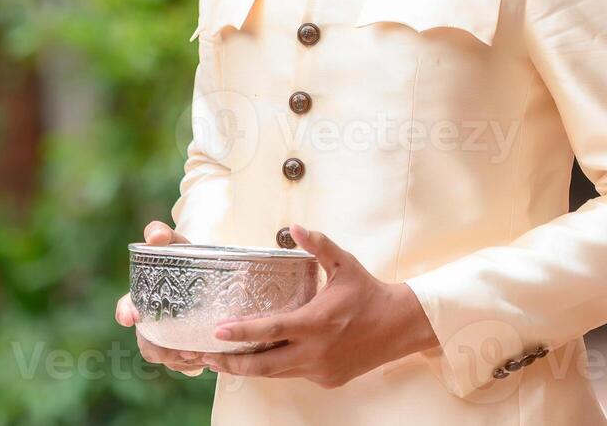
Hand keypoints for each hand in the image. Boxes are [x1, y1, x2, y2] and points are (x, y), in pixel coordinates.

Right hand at [115, 220, 207, 376]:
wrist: (209, 273)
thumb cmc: (186, 256)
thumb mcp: (174, 242)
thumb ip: (161, 233)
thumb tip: (154, 236)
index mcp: (142, 297)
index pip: (125, 307)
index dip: (124, 312)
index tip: (130, 317)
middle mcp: (149, 321)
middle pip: (147, 345)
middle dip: (162, 352)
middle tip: (186, 351)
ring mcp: (164, 337)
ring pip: (164, 358)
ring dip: (180, 361)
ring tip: (201, 356)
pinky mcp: (181, 348)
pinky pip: (181, 365)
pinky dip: (193, 365)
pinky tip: (208, 359)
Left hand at [201, 224, 439, 388]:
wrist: (399, 326)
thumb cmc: (368, 292)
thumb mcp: (344, 264)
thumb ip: (318, 245)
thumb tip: (294, 226)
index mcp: (316, 323)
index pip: (270, 330)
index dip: (241, 333)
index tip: (218, 332)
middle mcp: (315, 351)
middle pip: (263, 365)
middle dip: (232, 364)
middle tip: (207, 356)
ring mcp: (320, 370)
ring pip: (276, 373)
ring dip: (250, 368)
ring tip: (225, 360)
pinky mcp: (327, 380)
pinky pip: (294, 374)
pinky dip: (278, 366)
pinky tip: (264, 357)